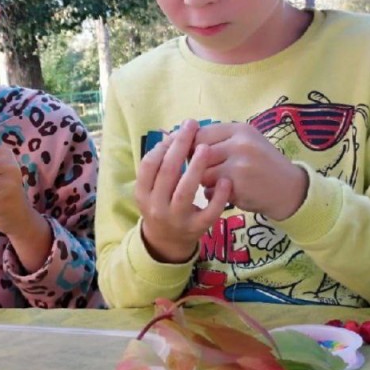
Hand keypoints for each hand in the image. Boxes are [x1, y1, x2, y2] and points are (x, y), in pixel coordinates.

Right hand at [136, 119, 231, 263]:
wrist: (167, 242)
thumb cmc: (162, 205)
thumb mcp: (153, 189)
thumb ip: (161, 166)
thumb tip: (174, 134)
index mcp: (143, 193)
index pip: (149, 165)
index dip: (162, 146)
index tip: (176, 131)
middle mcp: (156, 206)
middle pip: (167, 173)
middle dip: (180, 147)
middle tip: (192, 126)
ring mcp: (176, 218)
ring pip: (185, 191)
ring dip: (195, 168)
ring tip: (206, 148)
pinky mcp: (196, 228)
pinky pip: (208, 211)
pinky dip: (218, 195)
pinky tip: (226, 180)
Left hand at [192, 122, 306, 219]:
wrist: (290, 190)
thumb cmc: (262, 165)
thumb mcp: (246, 143)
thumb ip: (218, 140)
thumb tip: (178, 139)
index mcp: (240, 129)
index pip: (200, 133)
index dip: (189, 146)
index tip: (189, 156)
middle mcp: (240, 144)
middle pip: (197, 154)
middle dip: (195, 165)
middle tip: (205, 171)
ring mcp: (239, 166)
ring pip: (202, 174)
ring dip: (204, 181)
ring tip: (218, 182)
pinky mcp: (238, 187)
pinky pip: (210, 191)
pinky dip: (213, 195)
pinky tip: (226, 193)